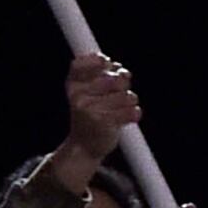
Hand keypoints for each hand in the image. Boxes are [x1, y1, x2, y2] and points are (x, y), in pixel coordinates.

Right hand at [56, 53, 139, 184]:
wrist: (84, 145)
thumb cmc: (90, 113)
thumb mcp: (87, 90)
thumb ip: (102, 73)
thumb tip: (120, 69)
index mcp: (73, 85)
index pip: (88, 61)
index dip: (102, 61)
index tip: (107, 65)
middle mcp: (78, 96)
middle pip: (116, 78)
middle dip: (124, 82)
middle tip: (119, 91)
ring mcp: (90, 110)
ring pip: (127, 95)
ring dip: (130, 100)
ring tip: (122, 107)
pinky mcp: (104, 124)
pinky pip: (132, 111)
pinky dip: (134, 113)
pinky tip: (127, 117)